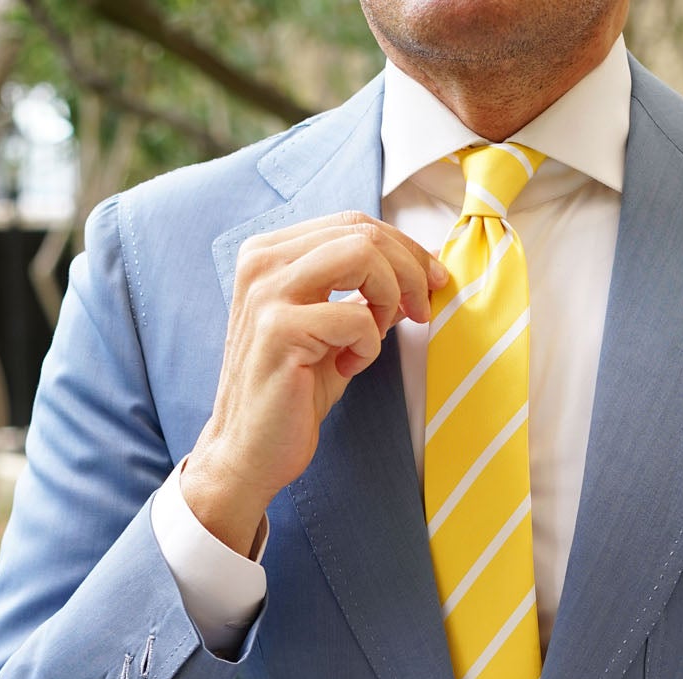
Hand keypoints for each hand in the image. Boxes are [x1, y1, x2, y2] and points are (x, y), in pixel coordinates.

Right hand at [182, 214, 447, 554]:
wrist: (249, 451)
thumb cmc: (294, 392)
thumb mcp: (331, 329)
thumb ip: (362, 291)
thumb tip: (420, 266)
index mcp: (270, 253)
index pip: (352, 223)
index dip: (404, 247)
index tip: (432, 281)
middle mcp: (262, 262)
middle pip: (362, 232)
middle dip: (409, 270)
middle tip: (421, 312)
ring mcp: (267, 292)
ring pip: (361, 255)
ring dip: (391, 295)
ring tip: (381, 335)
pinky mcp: (279, 330)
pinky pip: (357, 318)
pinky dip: (369, 346)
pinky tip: (347, 369)